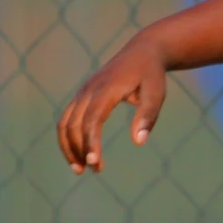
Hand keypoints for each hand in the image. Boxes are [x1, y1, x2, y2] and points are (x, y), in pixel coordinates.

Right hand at [56, 42, 168, 173]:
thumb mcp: (157, 93)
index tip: (95, 163)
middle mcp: (89, 90)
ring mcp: (82, 92)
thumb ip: (148, 116)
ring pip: (64, 123)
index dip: (90, 142)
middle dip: (79, 149)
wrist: (142, 51)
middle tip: (95, 170)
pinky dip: (68, 138)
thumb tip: (139, 142)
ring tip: (80, 170)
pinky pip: (67, 119)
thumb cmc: (151, 74)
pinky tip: (79, 154)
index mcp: (107, 89)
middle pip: (73, 124)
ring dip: (69, 147)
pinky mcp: (82, 96)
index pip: (92, 119)